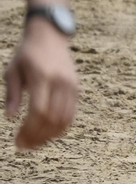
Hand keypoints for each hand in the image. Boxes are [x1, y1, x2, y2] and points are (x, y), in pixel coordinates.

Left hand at [5, 20, 78, 149]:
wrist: (50, 36)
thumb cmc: (27, 54)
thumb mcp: (13, 71)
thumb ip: (12, 94)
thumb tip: (11, 118)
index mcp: (42, 77)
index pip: (39, 111)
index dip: (29, 130)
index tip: (17, 141)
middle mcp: (60, 82)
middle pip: (52, 118)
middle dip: (37, 136)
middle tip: (23, 146)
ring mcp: (71, 85)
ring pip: (64, 119)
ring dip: (49, 135)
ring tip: (35, 143)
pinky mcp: (76, 88)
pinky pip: (72, 114)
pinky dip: (61, 127)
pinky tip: (48, 134)